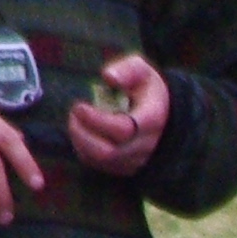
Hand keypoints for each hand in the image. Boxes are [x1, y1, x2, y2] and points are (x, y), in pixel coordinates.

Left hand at [65, 52, 167, 177]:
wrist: (163, 113)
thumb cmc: (145, 88)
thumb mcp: (140, 70)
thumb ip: (126, 70)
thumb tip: (108, 77)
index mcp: (152, 118)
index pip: (123, 130)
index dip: (96, 121)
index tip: (80, 106)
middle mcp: (146, 144)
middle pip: (109, 151)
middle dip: (83, 133)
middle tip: (73, 114)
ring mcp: (136, 159)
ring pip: (101, 160)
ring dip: (81, 141)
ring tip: (75, 121)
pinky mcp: (125, 167)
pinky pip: (98, 165)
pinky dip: (84, 150)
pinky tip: (82, 132)